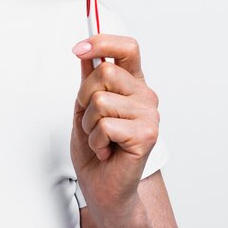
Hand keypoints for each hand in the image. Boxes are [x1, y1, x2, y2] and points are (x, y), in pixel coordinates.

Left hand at [70, 34, 159, 224]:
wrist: (103, 185)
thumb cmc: (95, 146)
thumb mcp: (84, 106)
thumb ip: (87, 78)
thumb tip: (84, 50)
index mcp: (132, 83)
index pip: (128, 48)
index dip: (102, 42)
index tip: (78, 48)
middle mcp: (145, 95)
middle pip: (104, 72)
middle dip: (84, 96)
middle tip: (91, 118)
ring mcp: (149, 115)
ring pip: (100, 100)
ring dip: (88, 123)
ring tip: (100, 138)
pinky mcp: (147, 135)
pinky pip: (104, 125)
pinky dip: (95, 141)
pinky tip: (106, 150)